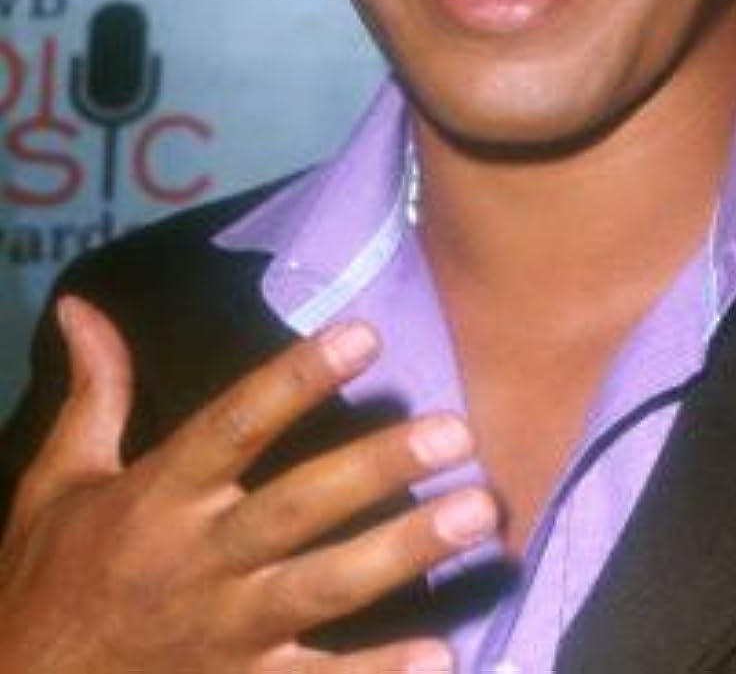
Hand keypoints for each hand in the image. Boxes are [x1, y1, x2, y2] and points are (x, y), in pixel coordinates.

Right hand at [0, 295, 496, 671]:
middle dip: (378, 467)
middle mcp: (197, 560)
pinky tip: (442, 655)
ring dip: (403, 551)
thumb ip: (93, 393)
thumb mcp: (59, 480)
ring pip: (322, 588)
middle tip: (456, 431)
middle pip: (297, 507)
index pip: (234, 427)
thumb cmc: (46, 579)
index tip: (365, 335)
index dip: (297, 380)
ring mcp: (224, 633)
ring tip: (478, 513)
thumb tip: (85, 307)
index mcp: (157, 497)